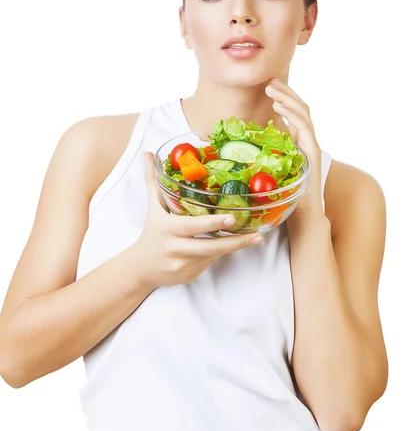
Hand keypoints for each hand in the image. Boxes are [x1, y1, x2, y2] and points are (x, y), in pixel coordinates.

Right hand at [135, 152, 263, 288]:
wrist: (140, 268)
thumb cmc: (151, 233)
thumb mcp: (153, 207)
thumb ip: (153, 181)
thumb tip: (149, 154)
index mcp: (168, 228)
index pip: (193, 226)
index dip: (213, 223)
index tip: (232, 217)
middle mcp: (175, 248)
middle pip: (209, 247)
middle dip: (234, 242)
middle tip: (256, 234)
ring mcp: (182, 264)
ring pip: (213, 255)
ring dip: (233, 247)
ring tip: (255, 238)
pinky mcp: (188, 276)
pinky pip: (208, 264)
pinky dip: (220, 255)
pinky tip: (231, 245)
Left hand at [265, 78, 323, 219]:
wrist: (303, 217)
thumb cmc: (284, 198)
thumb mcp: (268, 171)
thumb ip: (260, 158)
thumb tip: (233, 150)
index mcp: (298, 143)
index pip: (294, 114)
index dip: (283, 98)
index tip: (268, 88)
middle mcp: (307, 141)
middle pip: (299, 109)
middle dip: (285, 92)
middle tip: (269, 80)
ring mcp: (312, 146)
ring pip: (303, 114)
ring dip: (287, 98)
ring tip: (272, 89)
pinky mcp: (313, 154)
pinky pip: (304, 128)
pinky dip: (292, 114)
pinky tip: (279, 107)